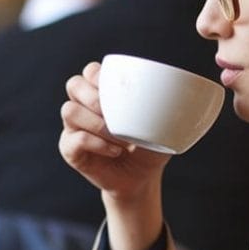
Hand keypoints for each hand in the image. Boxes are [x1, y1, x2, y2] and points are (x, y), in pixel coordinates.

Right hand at [59, 61, 169, 198]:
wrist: (141, 177)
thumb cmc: (148, 146)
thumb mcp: (160, 125)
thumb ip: (161, 106)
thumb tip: (178, 94)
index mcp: (102, 93)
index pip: (91, 71)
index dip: (100, 75)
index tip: (121, 90)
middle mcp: (84, 106)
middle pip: (74, 85)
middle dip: (94, 97)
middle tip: (115, 113)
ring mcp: (73, 127)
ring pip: (70, 110)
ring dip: (97, 123)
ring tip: (120, 138)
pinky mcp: (70, 149)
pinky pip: (75, 139)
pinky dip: (97, 143)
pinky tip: (115, 151)